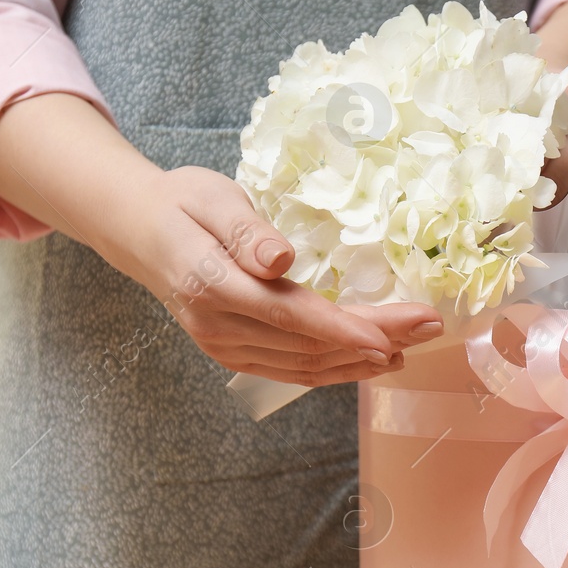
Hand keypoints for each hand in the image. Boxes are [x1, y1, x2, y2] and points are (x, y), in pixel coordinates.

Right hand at [106, 167, 443, 385]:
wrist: (137, 230)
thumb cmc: (181, 202)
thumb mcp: (211, 197)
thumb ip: (245, 230)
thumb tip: (279, 260)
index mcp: (211, 284)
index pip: (290, 316)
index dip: (345, 330)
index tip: (393, 334)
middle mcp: (217, 325)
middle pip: (308, 345)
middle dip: (374, 340)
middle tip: (429, 326)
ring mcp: (223, 345)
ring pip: (303, 365)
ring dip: (362, 361)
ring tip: (414, 346)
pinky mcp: (232, 351)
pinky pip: (290, 370)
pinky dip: (335, 369)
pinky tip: (372, 362)